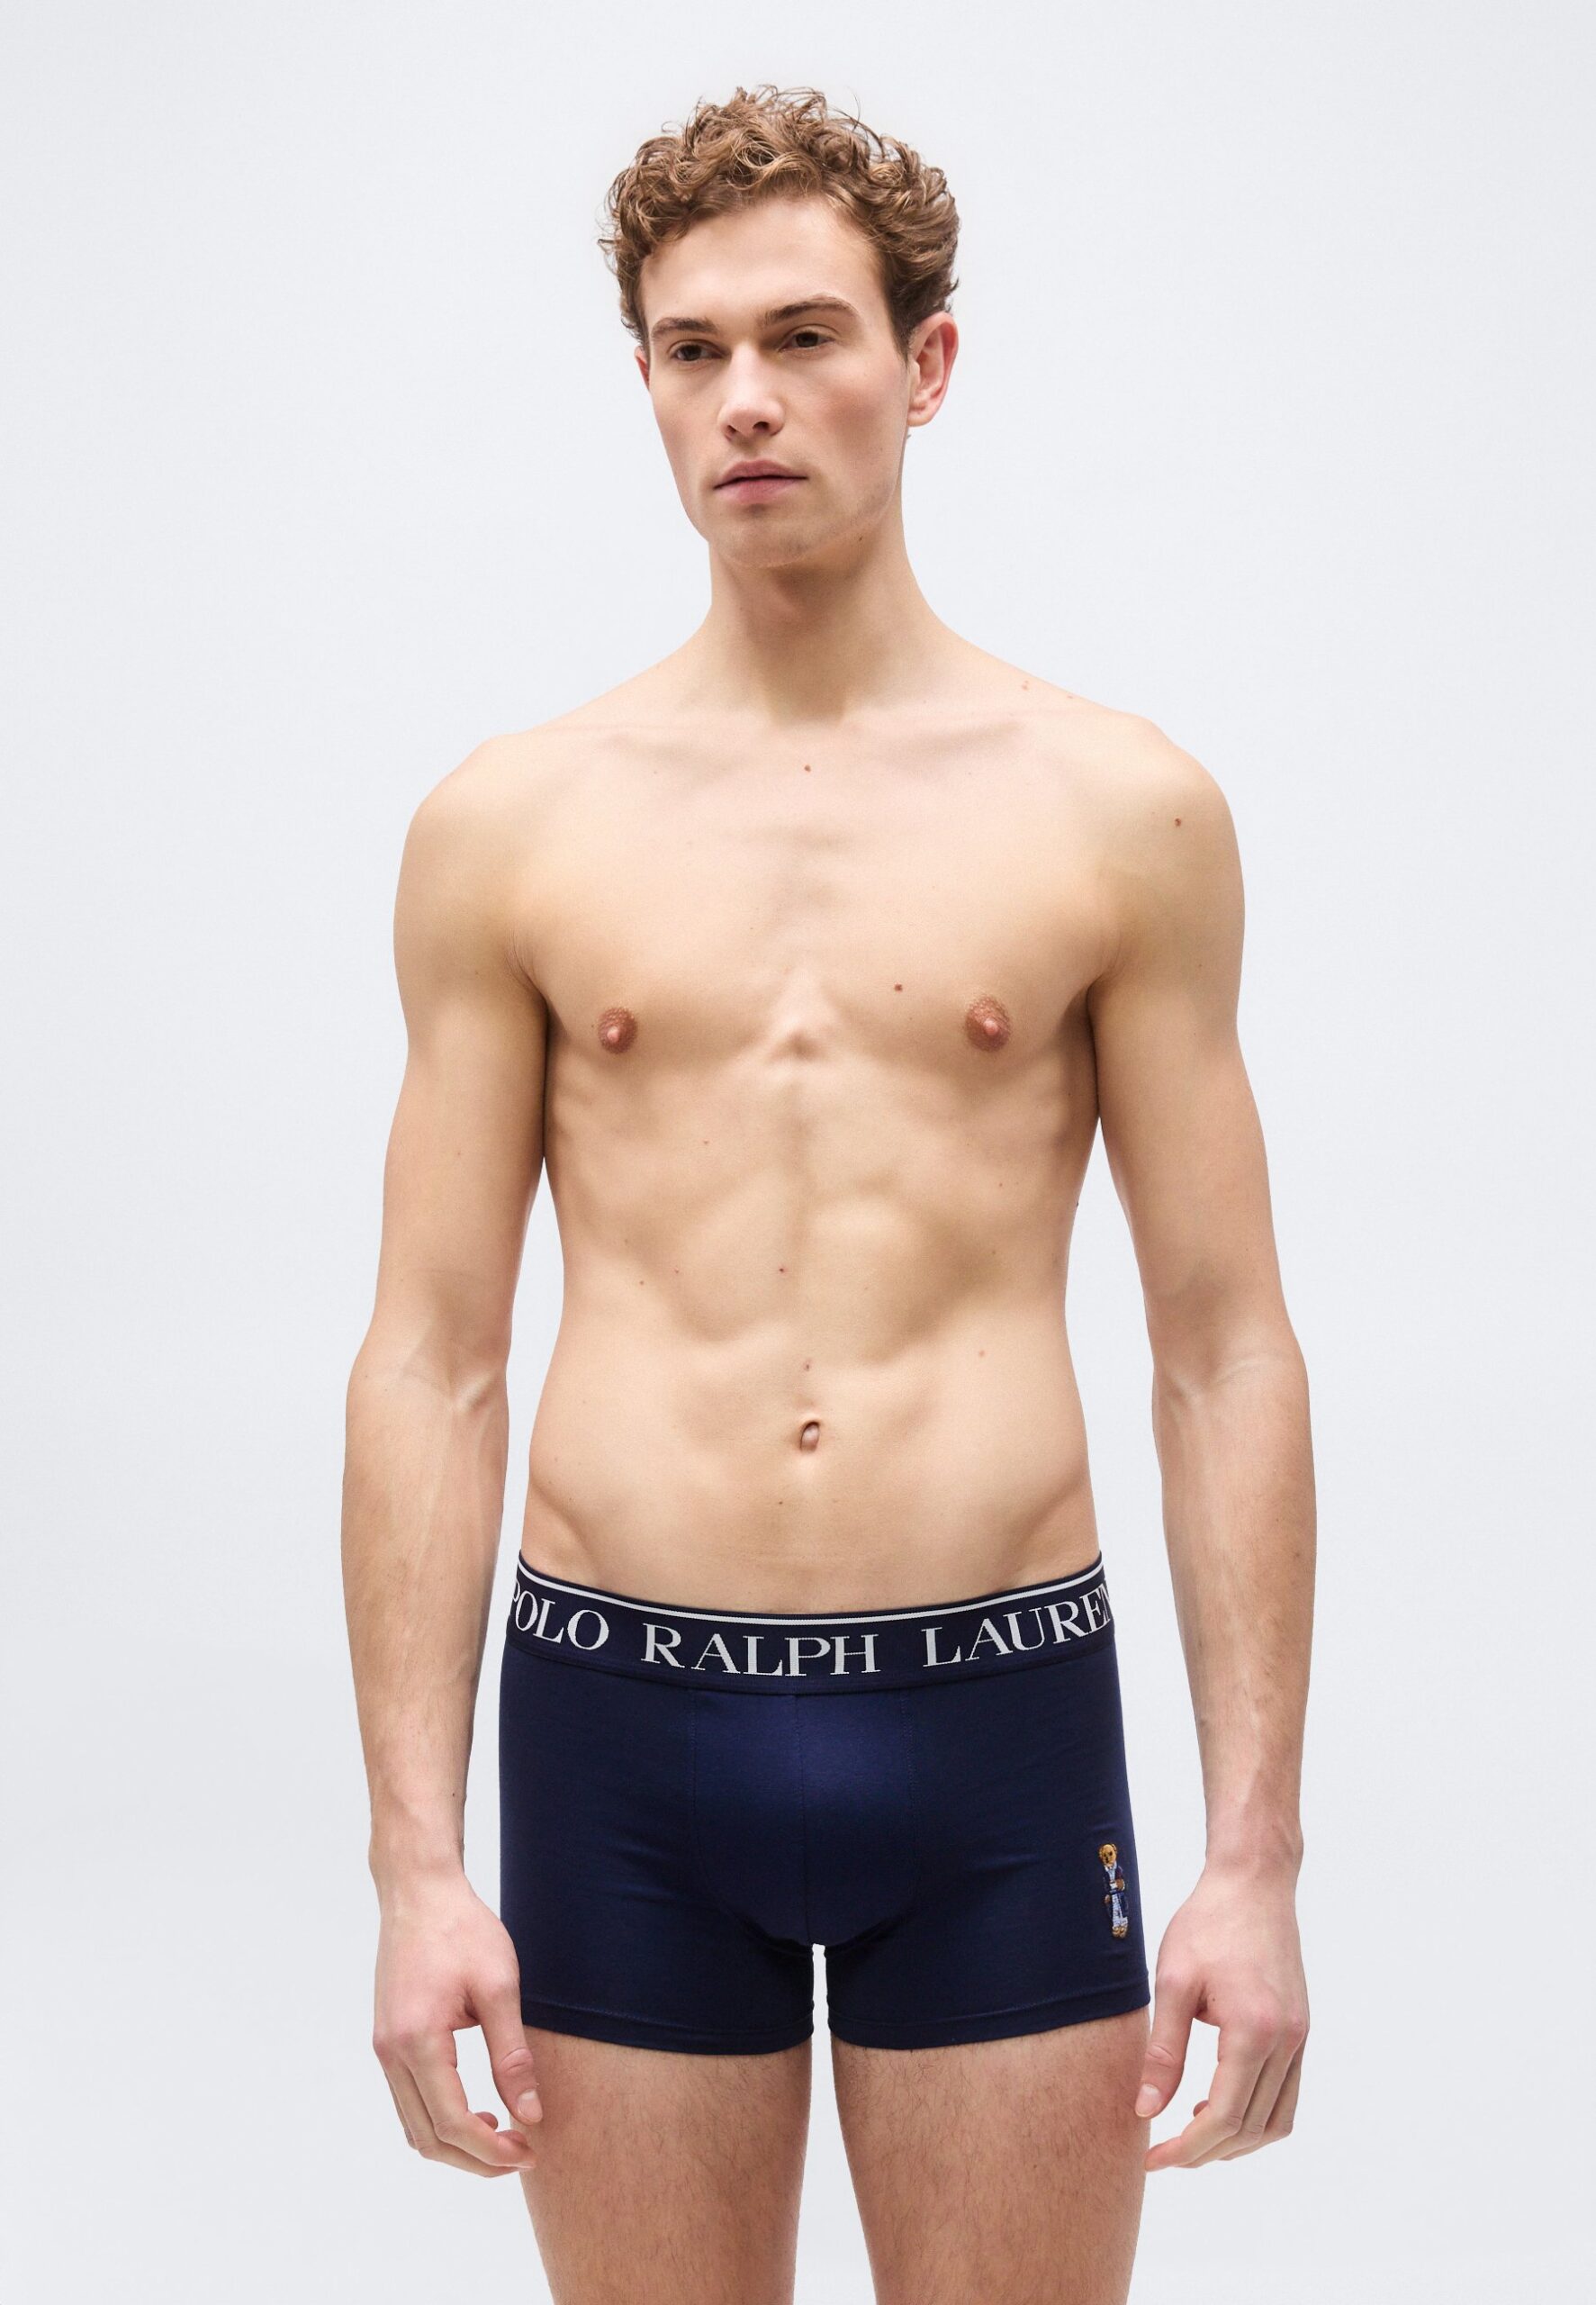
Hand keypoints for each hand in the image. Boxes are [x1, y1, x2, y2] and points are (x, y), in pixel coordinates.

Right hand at [371, 1871, 543, 2176]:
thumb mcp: (499, 1987)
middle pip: (427, 2137)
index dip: (491, 2150)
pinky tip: (477, 2111)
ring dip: (456, 2144)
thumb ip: (512, 2056)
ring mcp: (383, 2049)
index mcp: (417, 2040)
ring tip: (504, 2136)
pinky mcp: (386, 2042)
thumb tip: (531, 2114)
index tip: (530, 2151)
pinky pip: (408, 2102)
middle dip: (475, 2159)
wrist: (419, 1892)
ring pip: (414, 2126)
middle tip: (522, 2153)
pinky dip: (439, 2120)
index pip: (452, 2122)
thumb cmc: (462, 1930)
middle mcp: (390, 2053)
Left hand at [1133, 1860, 1307, 2168]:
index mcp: (1254, 2031)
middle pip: (1251, 2129)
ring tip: (1190, 2134)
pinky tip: (1219, 2106)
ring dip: (1235, 2141)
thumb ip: (1163, 2052)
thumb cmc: (1207, 1924)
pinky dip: (1256, 2116)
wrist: (1252, 1883)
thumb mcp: (1172, 1982)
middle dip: (1206, 2151)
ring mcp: (1299, 2038)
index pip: (1224, 2118)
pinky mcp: (1300, 2031)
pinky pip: (1287, 2097)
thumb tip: (1146, 2110)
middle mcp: (1286, 2042)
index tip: (1151, 2159)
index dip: (1187, 2149)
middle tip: (1163, 2152)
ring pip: (1276, 2121)